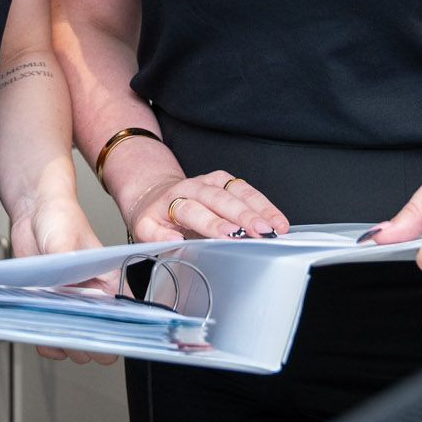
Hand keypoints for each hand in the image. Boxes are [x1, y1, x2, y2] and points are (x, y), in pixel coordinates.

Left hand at [10, 197, 118, 365]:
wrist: (34, 212)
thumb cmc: (61, 218)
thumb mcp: (65, 240)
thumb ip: (69, 266)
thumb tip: (69, 290)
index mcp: (109, 283)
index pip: (123, 319)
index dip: (115, 334)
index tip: (100, 340)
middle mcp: (93, 299)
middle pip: (99, 339)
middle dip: (85, 342)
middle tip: (70, 334)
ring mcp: (71, 306)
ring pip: (75, 344)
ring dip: (63, 342)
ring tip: (52, 329)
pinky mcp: (50, 308)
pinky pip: (50, 338)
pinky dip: (44, 339)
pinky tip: (39, 329)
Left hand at [124, 169, 289, 243]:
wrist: (156, 193)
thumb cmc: (155, 216)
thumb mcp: (145, 229)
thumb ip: (157, 236)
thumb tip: (174, 240)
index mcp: (172, 200)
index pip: (194, 210)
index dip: (213, 222)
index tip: (229, 234)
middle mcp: (194, 186)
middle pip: (221, 199)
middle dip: (244, 215)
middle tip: (261, 231)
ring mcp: (212, 181)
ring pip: (238, 191)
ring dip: (260, 208)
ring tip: (277, 227)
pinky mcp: (226, 181)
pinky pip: (247, 190)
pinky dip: (264, 205)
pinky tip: (277, 219)